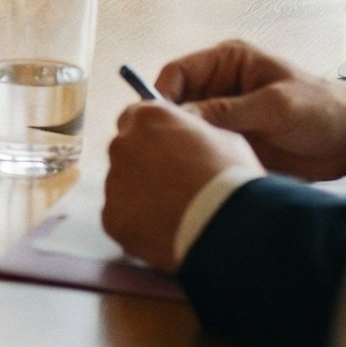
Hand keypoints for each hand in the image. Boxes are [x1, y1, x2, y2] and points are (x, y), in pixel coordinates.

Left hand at [101, 98, 256, 268]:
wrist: (228, 224)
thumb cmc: (232, 176)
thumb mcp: (222, 138)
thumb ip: (191, 133)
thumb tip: (185, 140)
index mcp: (147, 118)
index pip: (135, 116)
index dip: (151, 133)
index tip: (165, 148)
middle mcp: (122, 144)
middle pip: (126, 151)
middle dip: (144, 164)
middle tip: (173, 184)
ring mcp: (113, 182)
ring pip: (122, 186)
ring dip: (141, 194)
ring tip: (175, 211)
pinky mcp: (113, 217)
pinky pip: (122, 217)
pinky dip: (138, 223)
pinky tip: (166, 229)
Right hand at [154, 39, 345, 178]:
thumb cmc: (319, 109)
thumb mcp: (274, 105)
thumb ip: (228, 110)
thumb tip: (180, 117)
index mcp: (227, 62)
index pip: (177, 73)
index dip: (160, 94)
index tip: (156, 122)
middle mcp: (218, 86)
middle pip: (174, 101)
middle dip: (166, 122)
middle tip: (158, 148)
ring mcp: (223, 116)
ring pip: (185, 127)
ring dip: (179, 143)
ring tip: (174, 163)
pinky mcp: (230, 141)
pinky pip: (202, 147)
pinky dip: (195, 159)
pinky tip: (192, 172)